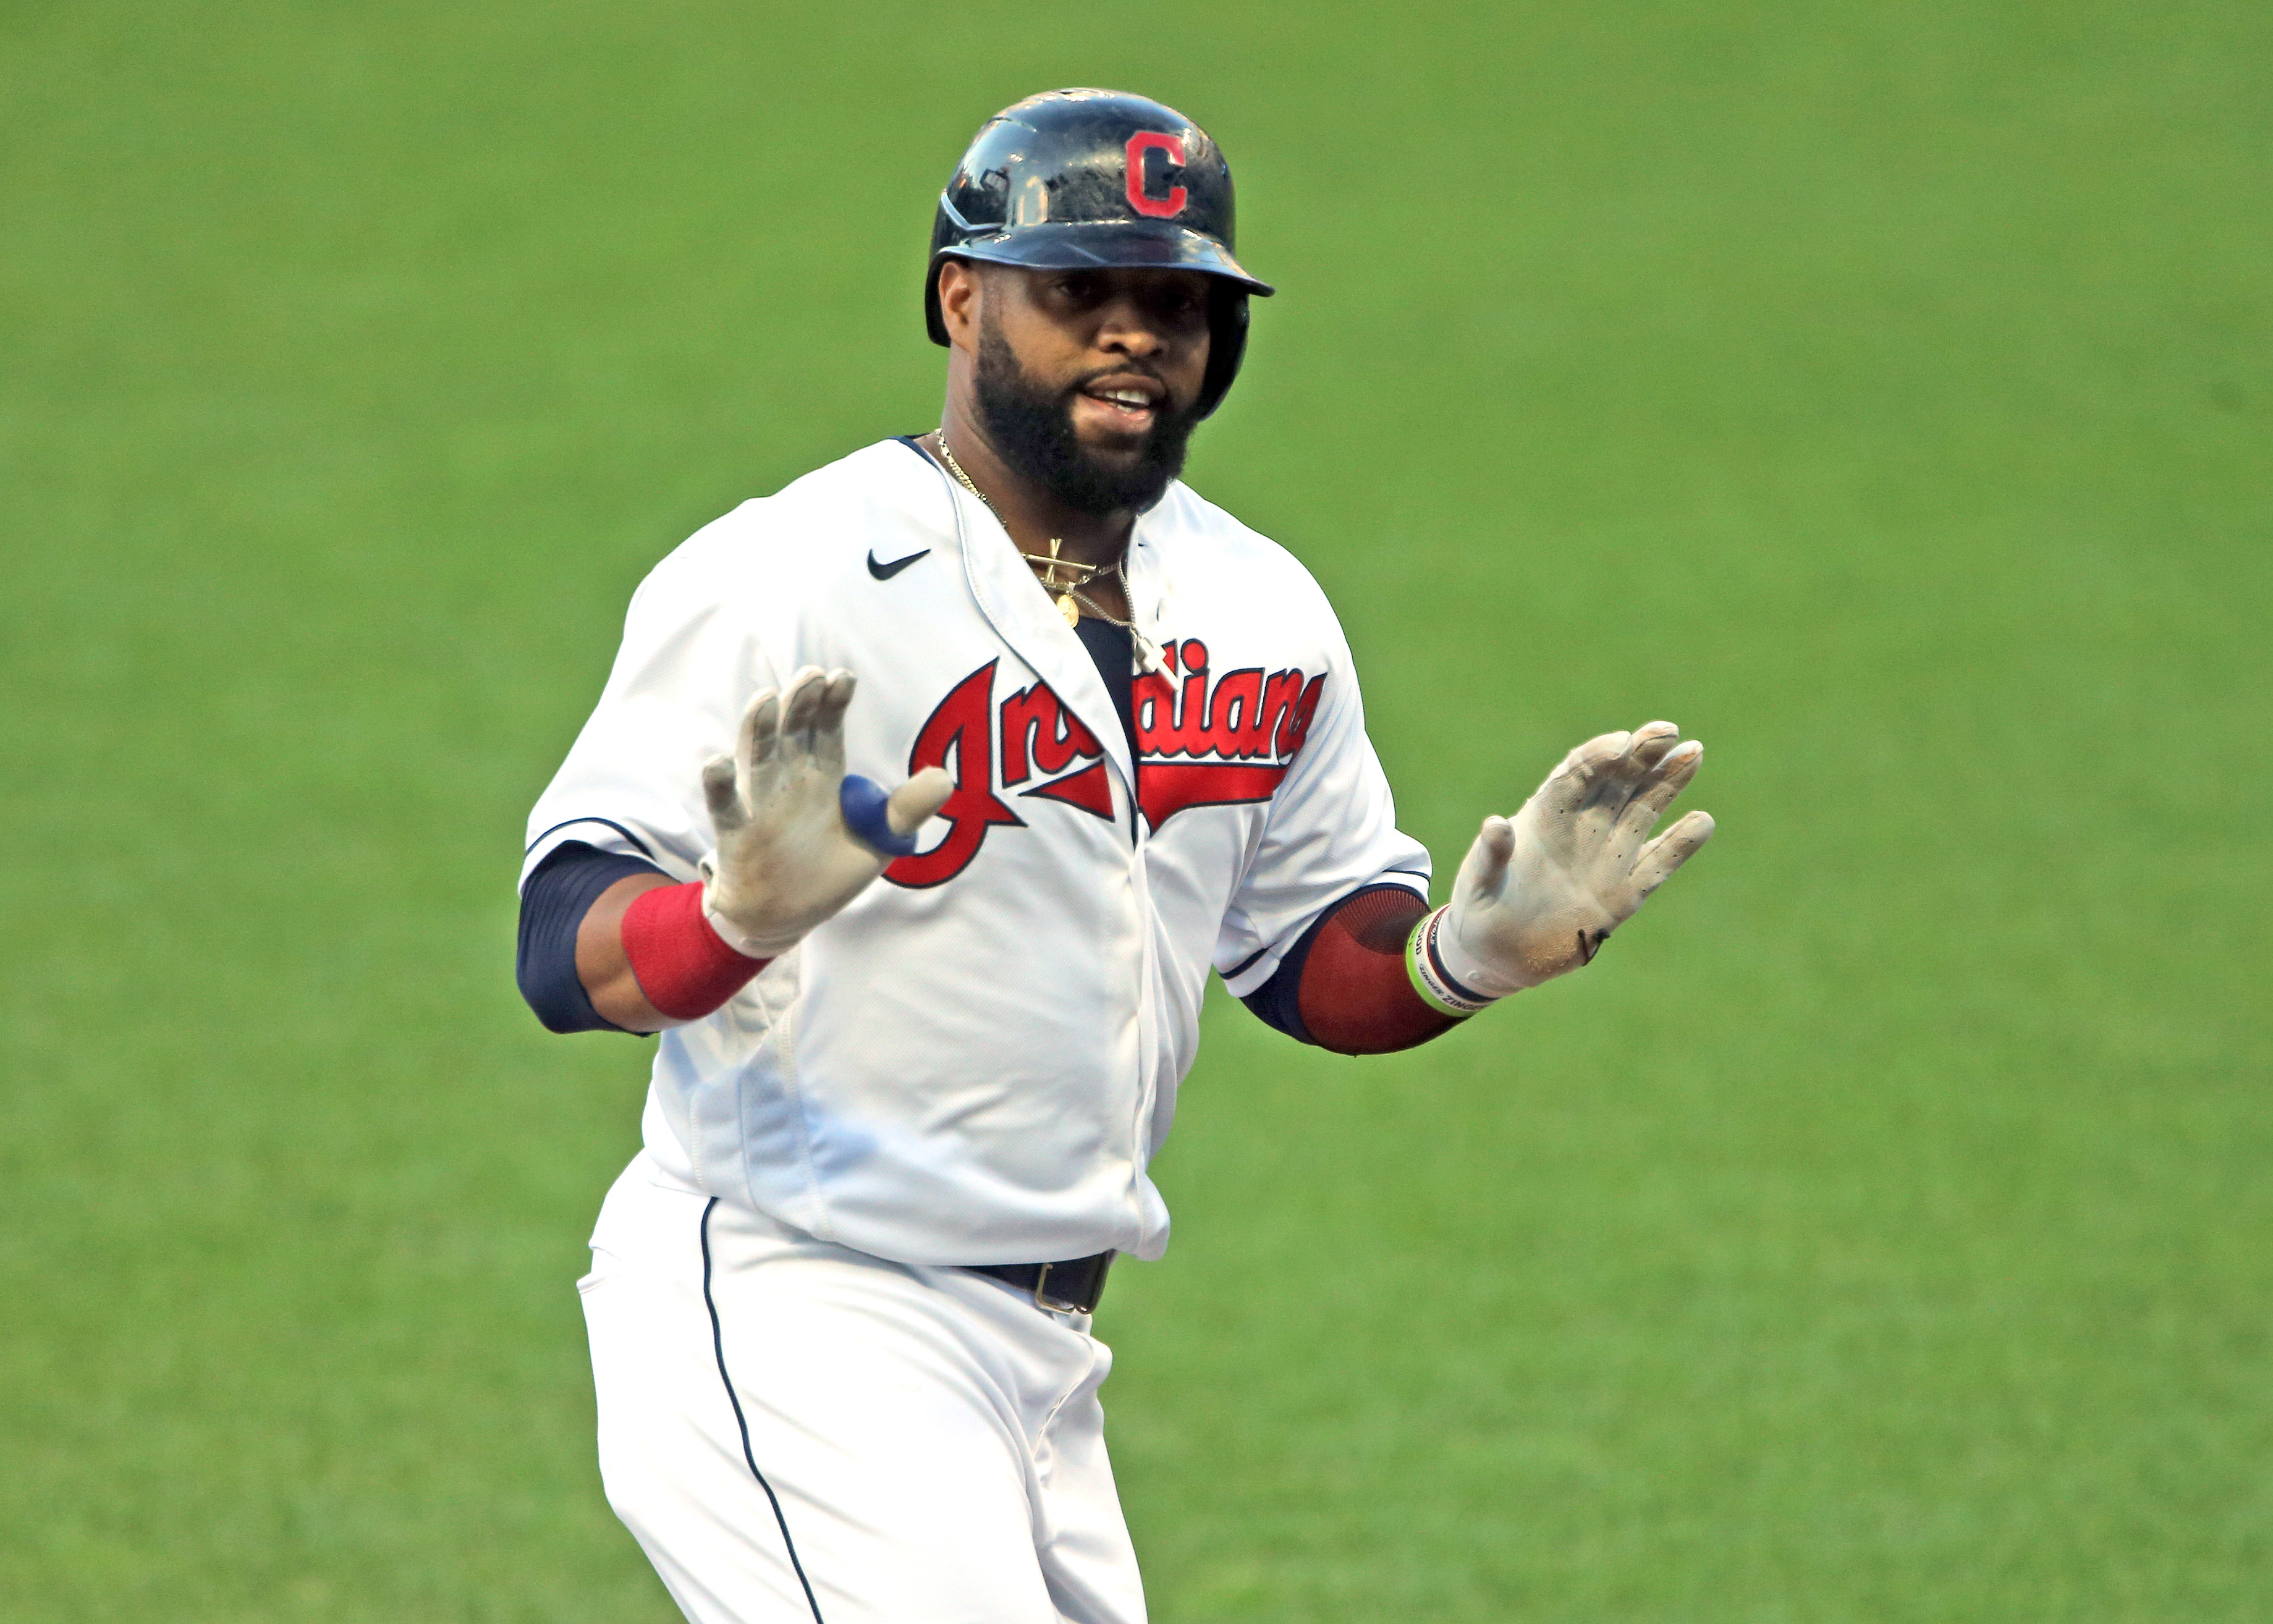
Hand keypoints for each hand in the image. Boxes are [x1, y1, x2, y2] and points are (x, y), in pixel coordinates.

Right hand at [698, 666, 952, 957]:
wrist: (785, 917)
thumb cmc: (829, 873)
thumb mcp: (878, 841)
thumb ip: (907, 809)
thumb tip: (945, 778)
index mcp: (822, 775)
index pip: (827, 728)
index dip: (833, 702)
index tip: (843, 677)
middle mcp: (788, 779)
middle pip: (792, 731)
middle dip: (800, 703)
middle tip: (811, 675)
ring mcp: (760, 803)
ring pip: (756, 758)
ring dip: (759, 729)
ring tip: (765, 700)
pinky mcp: (738, 833)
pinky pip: (725, 806)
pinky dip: (719, 785)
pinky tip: (718, 763)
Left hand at [1432, 721, 1713, 996]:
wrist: (1498, 954)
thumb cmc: (1481, 908)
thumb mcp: (1479, 882)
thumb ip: (1491, 855)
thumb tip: (1496, 825)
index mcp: (1543, 817)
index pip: (1576, 774)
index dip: (1599, 755)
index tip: (1622, 743)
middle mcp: (1581, 829)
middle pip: (1616, 781)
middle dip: (1641, 754)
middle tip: (1667, 732)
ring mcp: (1606, 859)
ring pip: (1643, 810)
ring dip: (1668, 782)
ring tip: (1693, 752)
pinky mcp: (1624, 894)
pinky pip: (1658, 863)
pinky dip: (1680, 844)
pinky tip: (1702, 821)